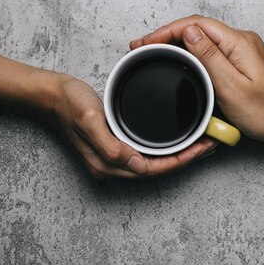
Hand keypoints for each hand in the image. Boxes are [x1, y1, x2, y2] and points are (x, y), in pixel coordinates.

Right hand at [41, 74, 217, 178]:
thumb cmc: (68, 102)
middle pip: (159, 168)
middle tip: (212, 142)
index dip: (181, 161)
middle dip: (187, 158)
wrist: (51, 94)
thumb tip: (135, 163)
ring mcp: (113, 156)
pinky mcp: (115, 144)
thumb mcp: (88, 118)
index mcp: (107, 163)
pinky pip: (147, 151)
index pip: (153, 169)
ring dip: (180, 152)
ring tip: (202, 139)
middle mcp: (112, 165)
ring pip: (155, 161)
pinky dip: (167, 146)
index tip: (203, 148)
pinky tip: (178, 135)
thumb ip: (109, 144)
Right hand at [130, 15, 263, 143]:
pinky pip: (208, 50)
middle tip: (142, 47)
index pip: (195, 25)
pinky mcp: (238, 61)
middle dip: (166, 35)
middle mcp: (239, 41)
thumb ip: (209, 57)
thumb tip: (189, 32)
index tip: (146, 42)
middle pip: (196, 28)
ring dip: (175, 42)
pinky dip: (188, 52)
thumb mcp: (232, 86)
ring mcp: (239, 50)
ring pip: (200, 38)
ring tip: (153, 52)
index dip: (167, 30)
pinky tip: (177, 60)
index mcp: (237, 43)